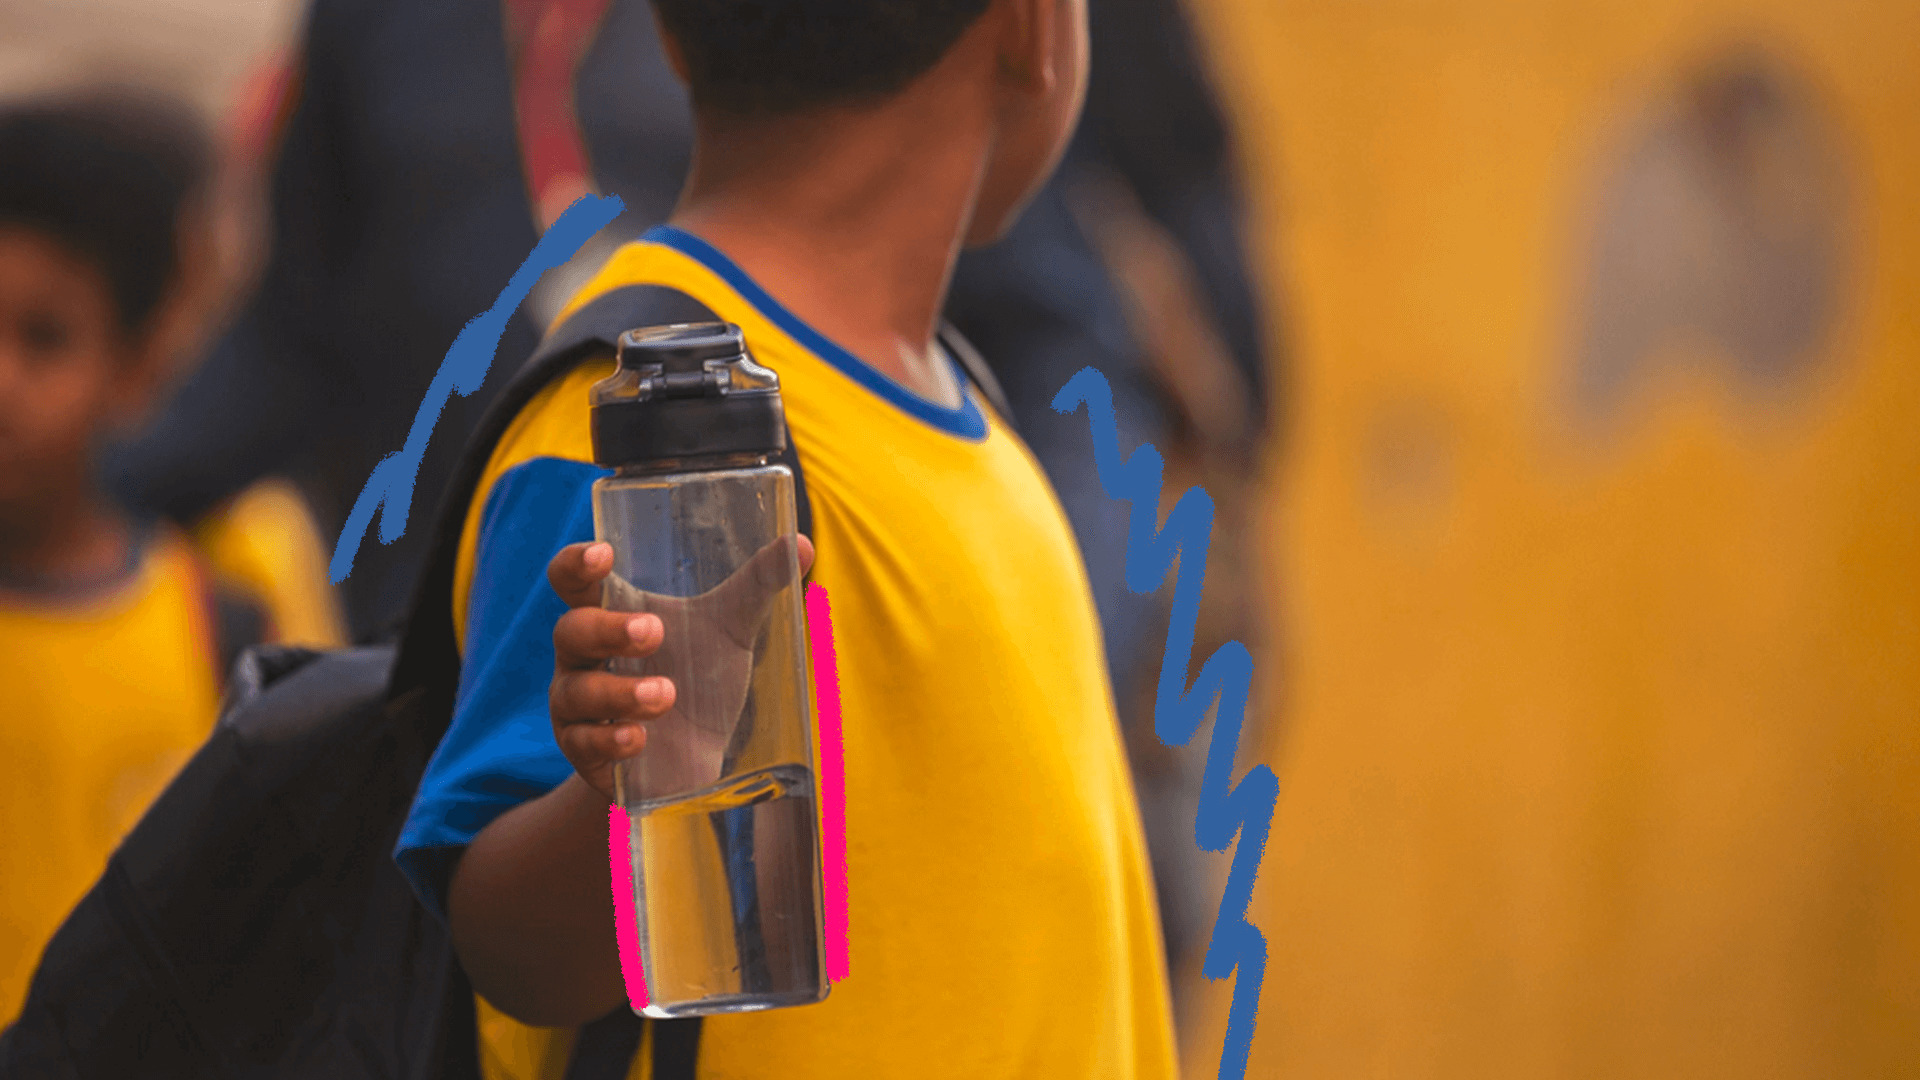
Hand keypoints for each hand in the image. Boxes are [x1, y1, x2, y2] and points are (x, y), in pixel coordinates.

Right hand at [547, 534, 815, 801]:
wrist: (690, 756)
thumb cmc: (700, 674)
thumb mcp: (730, 627)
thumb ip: (758, 584)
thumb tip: (802, 543)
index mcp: (609, 612)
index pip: (573, 580)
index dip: (576, 564)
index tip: (604, 554)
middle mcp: (583, 656)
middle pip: (571, 630)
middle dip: (609, 629)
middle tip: (654, 631)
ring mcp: (577, 705)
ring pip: (577, 691)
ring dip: (621, 692)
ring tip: (667, 695)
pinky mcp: (585, 752)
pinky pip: (583, 743)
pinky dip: (612, 740)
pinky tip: (640, 739)